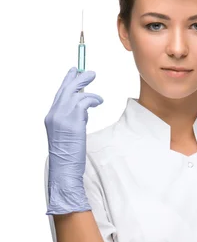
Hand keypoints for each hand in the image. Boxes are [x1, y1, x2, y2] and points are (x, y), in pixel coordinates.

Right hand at [44, 67, 102, 214]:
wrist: (64, 169)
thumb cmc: (69, 156)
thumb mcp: (68, 134)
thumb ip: (72, 120)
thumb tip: (83, 109)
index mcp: (51, 117)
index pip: (59, 94)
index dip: (67, 82)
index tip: (74, 72)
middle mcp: (54, 115)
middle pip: (66, 90)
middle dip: (77, 78)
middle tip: (89, 71)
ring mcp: (62, 118)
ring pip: (75, 94)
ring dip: (88, 90)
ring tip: (97, 92)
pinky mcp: (72, 122)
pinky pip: (83, 102)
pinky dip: (93, 99)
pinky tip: (99, 102)